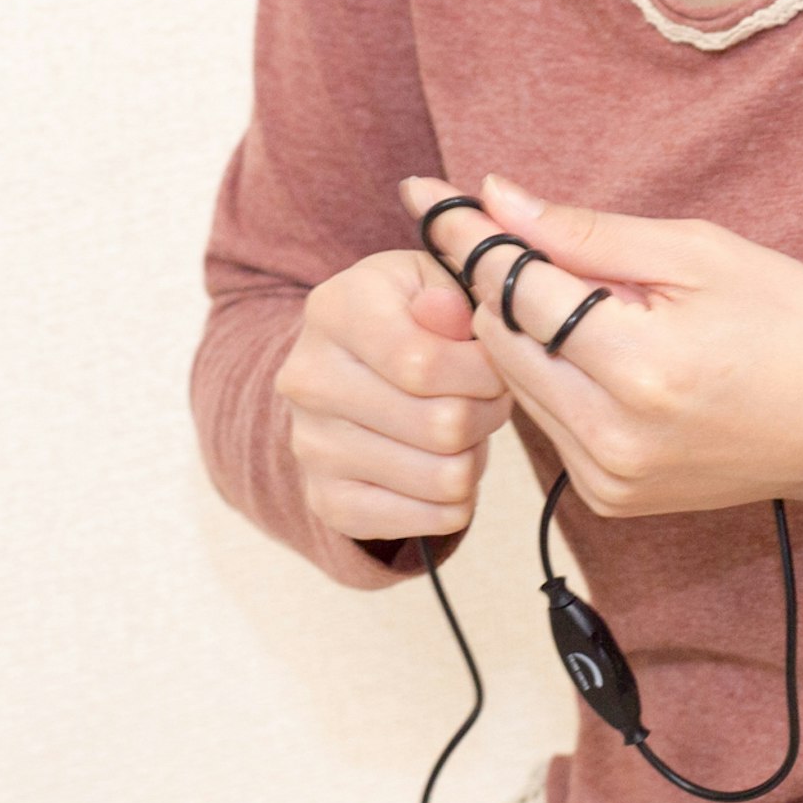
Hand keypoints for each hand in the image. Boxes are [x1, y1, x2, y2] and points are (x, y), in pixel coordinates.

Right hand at [274, 236, 516, 552]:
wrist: (347, 369)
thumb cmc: (407, 317)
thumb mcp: (431, 281)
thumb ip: (452, 293)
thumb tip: (447, 313)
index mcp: (333, 310)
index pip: (425, 364)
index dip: (484, 372)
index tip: (495, 364)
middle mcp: (307, 378)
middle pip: (442, 426)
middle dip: (487, 414)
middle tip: (483, 399)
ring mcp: (310, 445)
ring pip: (444, 478)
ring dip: (473, 457)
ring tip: (460, 430)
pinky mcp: (327, 501)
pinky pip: (432, 521)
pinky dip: (456, 500)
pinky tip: (440, 464)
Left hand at [397, 172, 802, 518]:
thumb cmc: (794, 323)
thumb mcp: (699, 252)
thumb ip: (586, 232)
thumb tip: (496, 198)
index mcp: (640, 367)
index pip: (516, 289)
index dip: (468, 236)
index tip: (424, 194)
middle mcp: (613, 435)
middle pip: (501, 340)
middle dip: (498, 283)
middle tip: (517, 239)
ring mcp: (610, 478)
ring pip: (516, 381)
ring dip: (526, 332)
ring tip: (585, 298)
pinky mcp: (612, 499)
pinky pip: (548, 419)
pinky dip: (555, 376)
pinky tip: (602, 350)